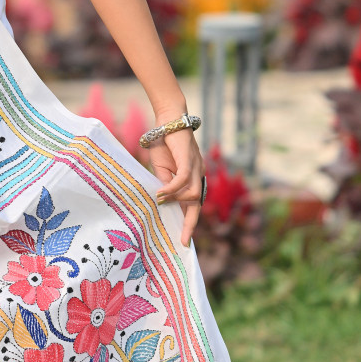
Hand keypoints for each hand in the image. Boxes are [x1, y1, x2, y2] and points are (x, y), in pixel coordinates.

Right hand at [144, 129, 204, 247]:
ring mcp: (197, 168)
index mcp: (194, 179)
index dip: (188, 222)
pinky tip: (162, 193)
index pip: (194, 205)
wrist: (168, 120)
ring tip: (161, 199)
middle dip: (190, 224)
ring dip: (176, 200)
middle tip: (183, 241)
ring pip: (193, 194)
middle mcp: (199, 175)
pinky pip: (184, 180)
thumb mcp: (162, 169)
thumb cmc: (165, 144)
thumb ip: (166, 184)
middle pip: (198, 205)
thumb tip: (164, 202)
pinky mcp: (190, 160)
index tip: (183, 239)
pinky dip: (173, 189)